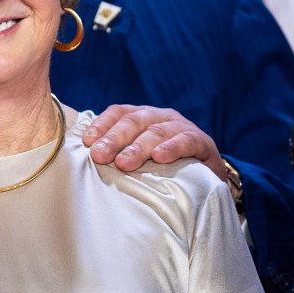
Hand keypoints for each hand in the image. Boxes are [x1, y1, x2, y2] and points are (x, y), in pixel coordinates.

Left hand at [82, 104, 227, 180]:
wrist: (207, 180)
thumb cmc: (164, 168)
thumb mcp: (140, 159)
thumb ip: (117, 155)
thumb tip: (86, 161)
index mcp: (142, 116)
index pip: (118, 112)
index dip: (102, 124)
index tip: (87, 142)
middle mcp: (160, 116)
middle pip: (134, 121)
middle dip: (115, 138)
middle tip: (100, 156)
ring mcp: (181, 127)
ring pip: (157, 131)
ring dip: (139, 147)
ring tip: (124, 163)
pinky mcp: (202, 142)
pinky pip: (185, 141)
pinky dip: (172, 148)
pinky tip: (159, 157)